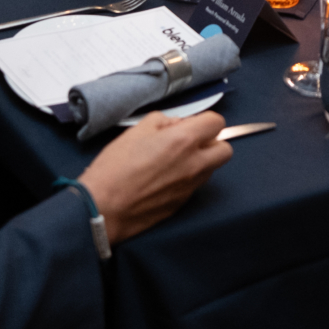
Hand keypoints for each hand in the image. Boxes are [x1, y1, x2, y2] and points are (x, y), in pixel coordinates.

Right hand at [77, 110, 231, 243]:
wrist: (103, 207)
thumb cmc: (115, 166)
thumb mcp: (137, 130)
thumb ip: (164, 121)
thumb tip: (178, 124)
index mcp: (184, 140)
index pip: (217, 123)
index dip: (204, 121)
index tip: (191, 124)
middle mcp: (194, 164)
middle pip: (225, 150)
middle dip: (212, 143)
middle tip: (189, 142)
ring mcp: (190, 187)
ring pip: (211, 170)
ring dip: (201, 161)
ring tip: (174, 161)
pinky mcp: (182, 204)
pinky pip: (194, 186)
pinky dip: (186, 179)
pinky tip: (163, 179)